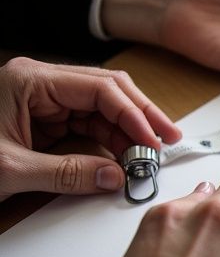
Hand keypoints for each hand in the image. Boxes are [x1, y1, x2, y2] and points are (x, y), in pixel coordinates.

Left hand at [0, 57, 179, 201]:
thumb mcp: (9, 170)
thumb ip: (66, 173)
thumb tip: (114, 177)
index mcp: (29, 79)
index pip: (99, 88)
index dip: (133, 115)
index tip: (152, 141)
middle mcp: (41, 84)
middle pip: (108, 91)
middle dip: (140, 116)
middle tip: (168, 141)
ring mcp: (45, 101)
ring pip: (103, 108)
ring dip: (129, 131)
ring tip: (150, 155)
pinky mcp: (46, 121)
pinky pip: (89, 125)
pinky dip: (111, 141)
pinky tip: (127, 156)